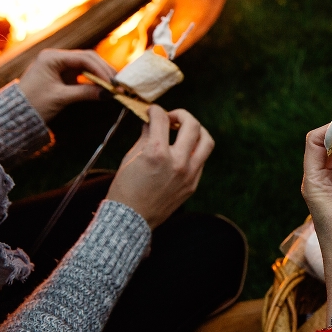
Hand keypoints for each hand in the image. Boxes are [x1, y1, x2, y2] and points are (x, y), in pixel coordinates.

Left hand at [18, 49, 115, 121]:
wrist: (15, 115)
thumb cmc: (33, 104)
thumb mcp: (61, 98)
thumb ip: (86, 93)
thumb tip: (109, 94)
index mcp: (52, 57)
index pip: (84, 58)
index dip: (101, 69)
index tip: (113, 82)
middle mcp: (56, 57)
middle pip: (88, 58)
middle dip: (104, 70)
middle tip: (119, 83)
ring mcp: (60, 65)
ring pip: (88, 65)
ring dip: (101, 74)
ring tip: (114, 85)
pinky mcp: (63, 74)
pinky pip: (83, 73)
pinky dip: (94, 79)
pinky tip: (104, 86)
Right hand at [106, 106, 213, 229]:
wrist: (130, 220)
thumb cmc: (125, 189)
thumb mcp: (130, 158)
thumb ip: (146, 136)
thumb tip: (153, 122)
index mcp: (157, 153)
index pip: (162, 119)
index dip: (156, 110)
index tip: (153, 111)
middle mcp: (177, 162)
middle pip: (192, 125)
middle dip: (181, 115)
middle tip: (171, 118)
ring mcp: (189, 174)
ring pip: (207, 141)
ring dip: (197, 131)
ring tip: (185, 131)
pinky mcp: (193, 184)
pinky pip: (201, 160)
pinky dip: (194, 150)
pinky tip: (183, 150)